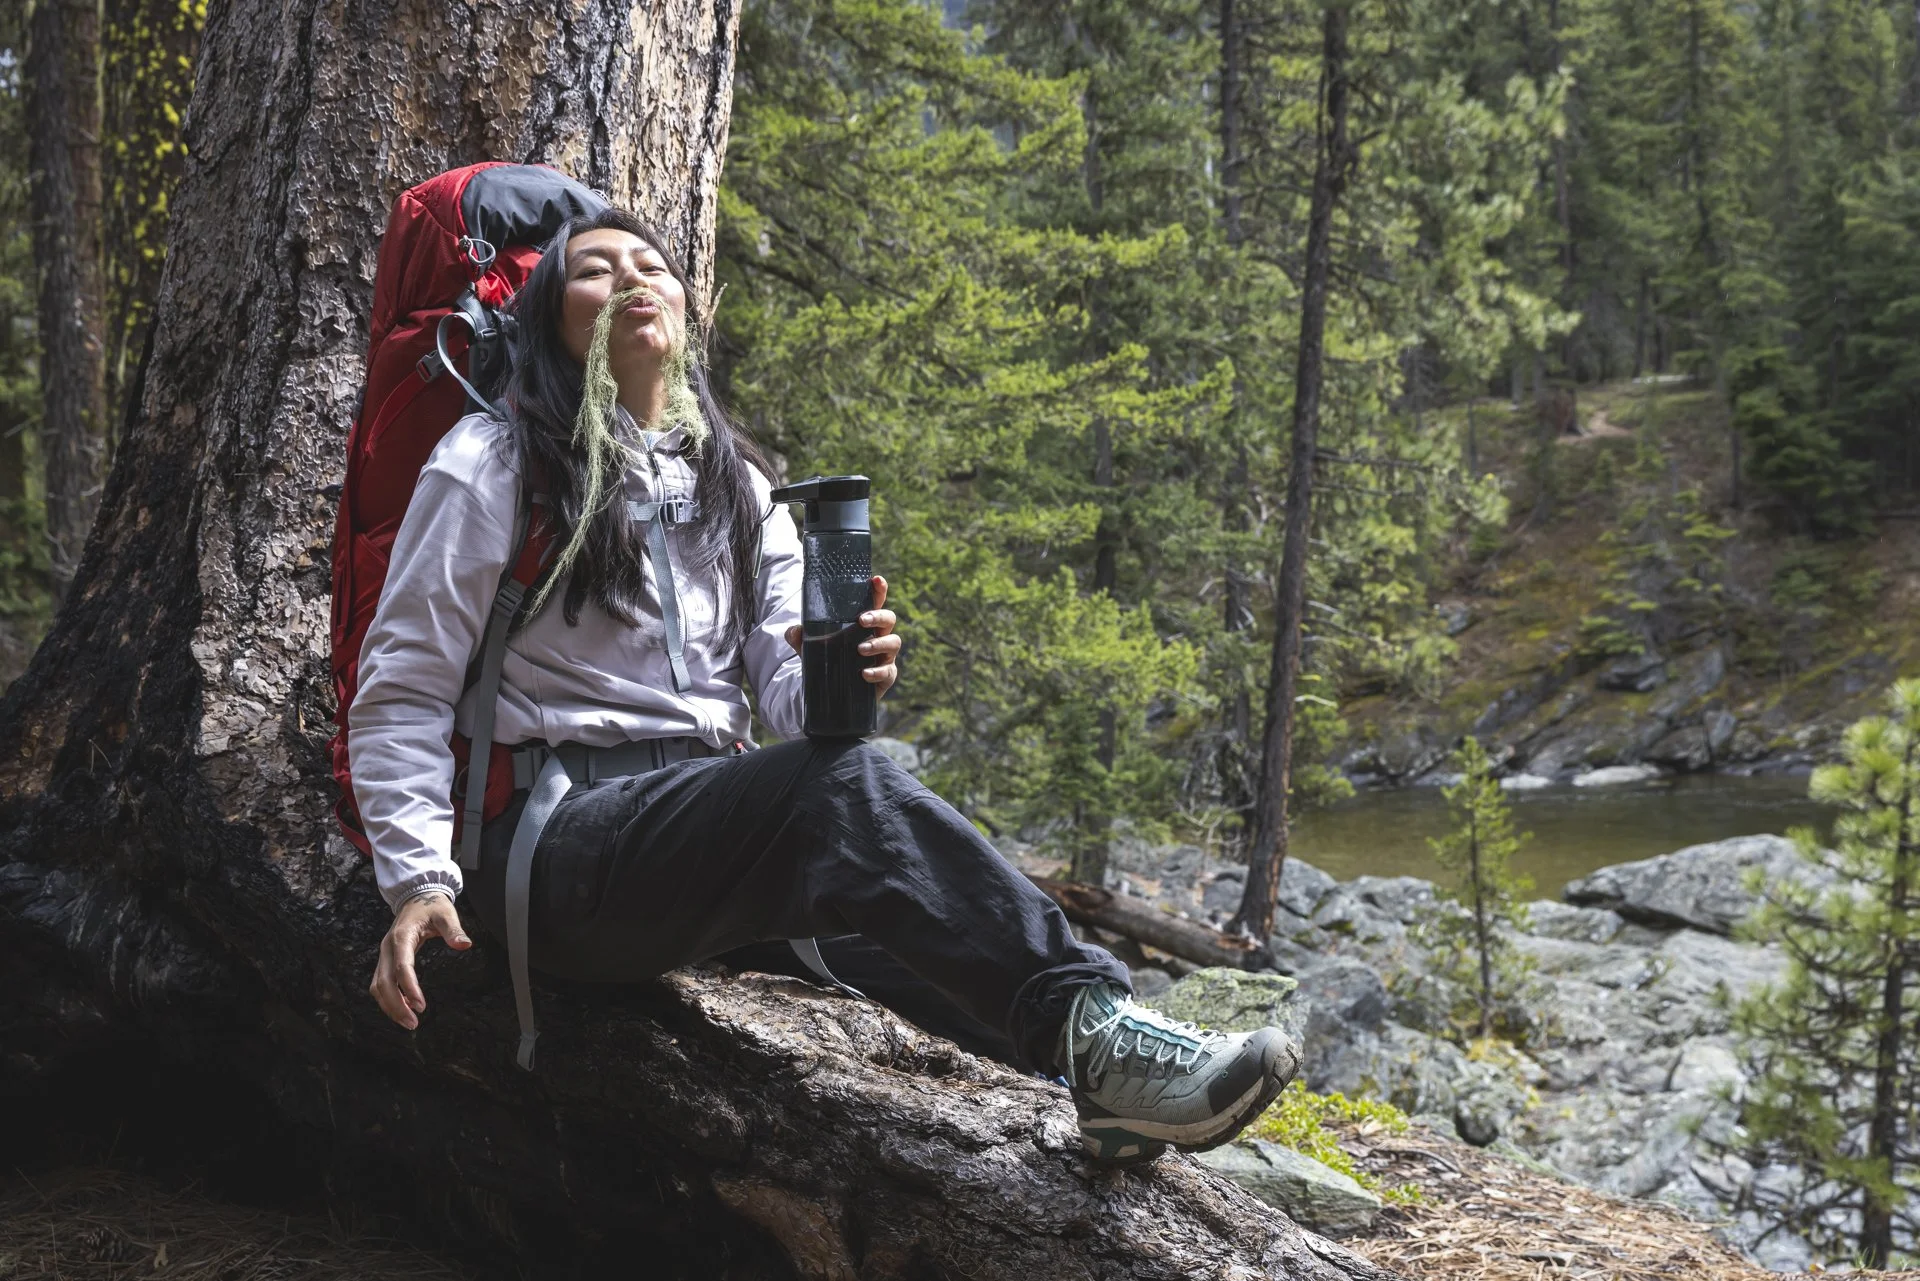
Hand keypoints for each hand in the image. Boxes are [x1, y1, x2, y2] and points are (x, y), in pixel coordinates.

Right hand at [370, 892, 471, 1028]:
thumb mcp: (446, 914)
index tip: (421, 1006)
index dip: (409, 988)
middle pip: (383, 982)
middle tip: (413, 1023)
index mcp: (402, 937)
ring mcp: (384, 954)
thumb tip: (464, 944)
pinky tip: (403, 1008)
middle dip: (396, 1005)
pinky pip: (381, 982)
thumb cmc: (431, 906)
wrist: (416, 896)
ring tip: (408, 1022)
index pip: (401, 967)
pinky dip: (388, 998)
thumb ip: (454, 930)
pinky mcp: (385, 959)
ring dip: (390, 1006)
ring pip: (378, 985)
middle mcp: (387, 947)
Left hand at [785, 575, 900, 698]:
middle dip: (878, 616)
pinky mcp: (886, 675)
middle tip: (861, 621)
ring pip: (893, 642)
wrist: (834, 692)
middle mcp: (879, 636)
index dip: (879, 589)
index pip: (875, 602)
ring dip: (877, 644)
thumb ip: (800, 638)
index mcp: (864, 624)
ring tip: (859, 649)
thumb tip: (793, 630)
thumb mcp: (811, 648)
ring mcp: (885, 655)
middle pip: (889, 618)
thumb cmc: (830, 661)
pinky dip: (877, 672)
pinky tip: (863, 674)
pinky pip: (888, 671)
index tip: (876, 580)